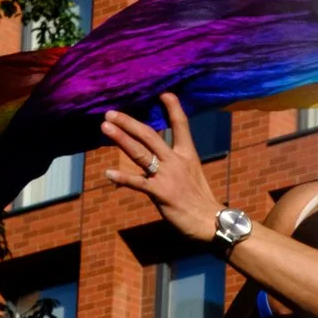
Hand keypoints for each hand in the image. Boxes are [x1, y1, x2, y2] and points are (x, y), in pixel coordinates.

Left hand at [101, 93, 219, 241]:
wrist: (212, 223)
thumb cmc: (201, 202)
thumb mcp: (192, 176)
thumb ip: (173, 166)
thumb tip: (153, 161)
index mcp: (187, 155)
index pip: (181, 126)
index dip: (173, 109)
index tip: (164, 94)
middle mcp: (176, 161)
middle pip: (150, 135)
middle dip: (129, 122)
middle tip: (110, 113)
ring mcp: (167, 176)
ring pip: (141, 153)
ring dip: (121, 139)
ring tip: (105, 127)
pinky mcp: (161, 193)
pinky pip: (138, 183)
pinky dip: (122, 179)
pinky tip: (108, 174)